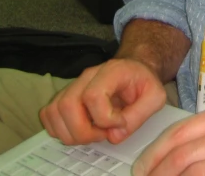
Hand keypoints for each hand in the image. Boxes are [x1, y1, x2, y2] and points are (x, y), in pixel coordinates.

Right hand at [40, 58, 166, 145]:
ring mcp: (74, 85)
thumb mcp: (155, 97)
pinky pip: (49, 115)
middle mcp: (88, 76)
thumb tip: (115, 135)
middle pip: (68, 105)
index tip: (120, 124)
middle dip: (84, 131)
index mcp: (111, 71)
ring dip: (71, 132)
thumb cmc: (143, 81)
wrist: (134, 68)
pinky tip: (82, 129)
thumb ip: (140, 115)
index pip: (93, 96)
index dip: (105, 119)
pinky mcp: (66, 95)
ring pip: (54, 111)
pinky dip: (60, 129)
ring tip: (94, 132)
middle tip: (104, 133)